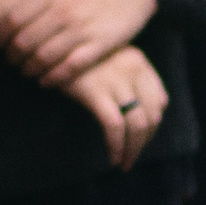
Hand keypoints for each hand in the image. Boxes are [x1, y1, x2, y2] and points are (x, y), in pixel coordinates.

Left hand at [0, 0, 158, 88]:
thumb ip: (40, 5)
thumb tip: (13, 24)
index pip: (12, 18)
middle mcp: (62, 11)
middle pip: (24, 41)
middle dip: (12, 57)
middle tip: (9, 63)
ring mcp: (81, 28)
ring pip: (43, 57)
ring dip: (29, 69)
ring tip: (25, 73)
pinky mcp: (100, 44)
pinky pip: (69, 67)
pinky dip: (53, 78)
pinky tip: (45, 82)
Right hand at [61, 45, 167, 168]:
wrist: (45, 41)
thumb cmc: (76, 54)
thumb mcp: (109, 58)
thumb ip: (132, 76)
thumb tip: (160, 105)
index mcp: (138, 61)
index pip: (160, 101)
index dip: (153, 126)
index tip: (140, 139)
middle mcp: (132, 70)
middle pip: (152, 115)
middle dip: (144, 141)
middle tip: (132, 156)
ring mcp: (115, 80)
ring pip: (137, 124)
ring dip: (133, 150)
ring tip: (124, 163)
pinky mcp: (95, 91)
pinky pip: (114, 126)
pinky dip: (117, 146)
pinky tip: (113, 157)